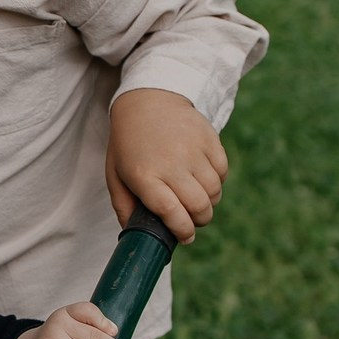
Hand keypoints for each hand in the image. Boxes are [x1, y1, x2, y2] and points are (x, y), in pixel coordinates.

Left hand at [106, 88, 227, 244]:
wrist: (147, 101)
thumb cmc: (128, 143)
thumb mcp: (115, 174)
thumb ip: (123, 206)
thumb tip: (135, 234)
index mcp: (144, 175)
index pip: (171, 211)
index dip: (182, 230)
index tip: (185, 237)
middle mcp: (171, 163)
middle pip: (198, 206)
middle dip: (199, 220)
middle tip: (192, 220)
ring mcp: (193, 150)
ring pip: (214, 192)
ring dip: (209, 202)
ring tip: (195, 198)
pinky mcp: (210, 139)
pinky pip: (222, 172)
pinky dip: (216, 181)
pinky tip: (202, 177)